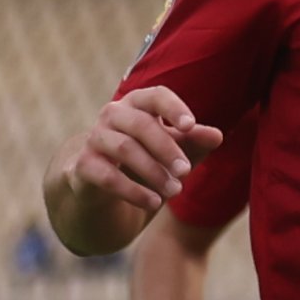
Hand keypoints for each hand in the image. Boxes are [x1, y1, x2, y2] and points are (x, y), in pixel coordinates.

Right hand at [53, 87, 221, 221]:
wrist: (102, 187)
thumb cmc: (146, 159)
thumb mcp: (175, 152)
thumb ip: (194, 142)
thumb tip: (217, 135)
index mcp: (138, 104)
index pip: (156, 96)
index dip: (173, 108)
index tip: (191, 126)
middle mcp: (113, 115)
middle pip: (141, 124)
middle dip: (167, 148)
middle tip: (187, 172)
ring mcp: (94, 139)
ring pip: (124, 148)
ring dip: (153, 171)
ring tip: (175, 191)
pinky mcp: (82, 166)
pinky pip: (107, 175)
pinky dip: (133, 191)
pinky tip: (154, 203)